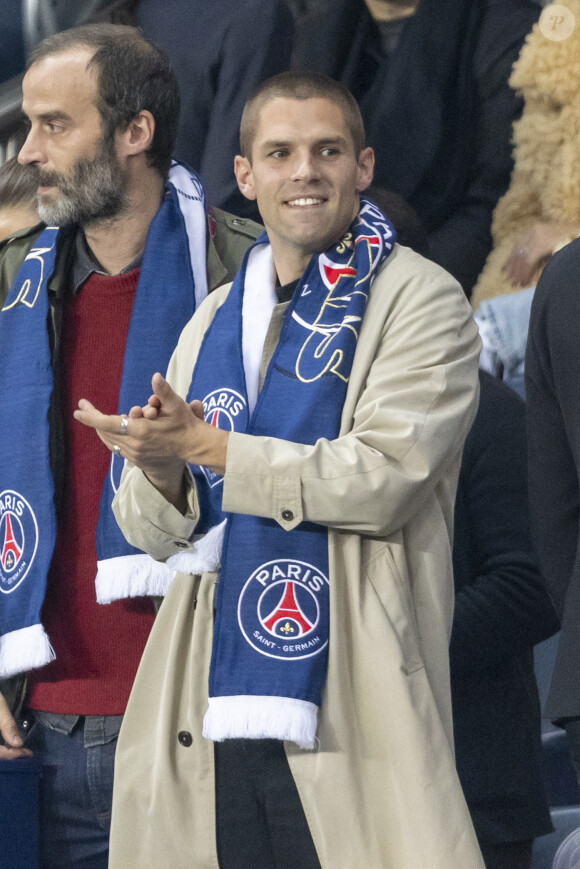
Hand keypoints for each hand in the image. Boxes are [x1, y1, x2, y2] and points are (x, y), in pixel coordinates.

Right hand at [0, 692, 31, 758]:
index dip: (14, 755)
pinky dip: (0, 749)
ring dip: (3, 754)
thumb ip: (8, 726)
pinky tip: (6, 746)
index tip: (28, 752)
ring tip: (17, 751)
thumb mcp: (0, 709)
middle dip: (8, 756)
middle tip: (24, 753)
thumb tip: (20, 743)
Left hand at [74, 373, 228, 503]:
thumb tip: (156, 376)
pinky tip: (107, 431)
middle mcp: (135, 445)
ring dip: (101, 429)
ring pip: (110, 441)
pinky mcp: (138, 460)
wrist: (193, 448)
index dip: (92, 418)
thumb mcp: (176, 406)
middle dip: (93, 420)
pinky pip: (117, 448)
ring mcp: (136, 454)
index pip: (109, 424)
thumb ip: (163, 391)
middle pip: (105, 432)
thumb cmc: (185, 424)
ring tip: (93, 419)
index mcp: (141, 431)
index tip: (78, 411)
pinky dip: (110, 438)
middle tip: (83, 409)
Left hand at [503, 223, 577, 287]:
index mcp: (535, 229)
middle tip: (510, 281)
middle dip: (513, 269)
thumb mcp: (548, 246)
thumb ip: (536, 254)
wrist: (577, 243)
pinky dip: (526, 273)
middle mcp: (534, 231)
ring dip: (519, 273)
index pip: (517, 245)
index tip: (504, 270)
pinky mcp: (541, 245)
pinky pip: (529, 262)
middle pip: (518, 252)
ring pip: (522, 258)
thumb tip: (521, 267)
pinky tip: (525, 282)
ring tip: (516, 284)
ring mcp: (538, 237)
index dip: (510, 259)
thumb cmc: (567, 243)